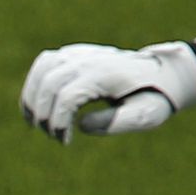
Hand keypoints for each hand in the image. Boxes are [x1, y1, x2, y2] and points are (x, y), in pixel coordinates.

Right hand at [21, 41, 195, 142]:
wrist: (162, 72)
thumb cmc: (154, 98)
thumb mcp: (145, 115)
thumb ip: (115, 123)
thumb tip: (81, 125)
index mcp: (106, 74)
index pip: (67, 96)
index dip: (59, 123)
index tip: (66, 141)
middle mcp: (89, 59)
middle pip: (49, 84)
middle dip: (44, 116)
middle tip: (55, 136)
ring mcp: (80, 53)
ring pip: (41, 72)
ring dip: (33, 100)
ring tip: (38, 123)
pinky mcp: (73, 53)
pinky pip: (43, 64)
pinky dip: (34, 85)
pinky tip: (37, 106)